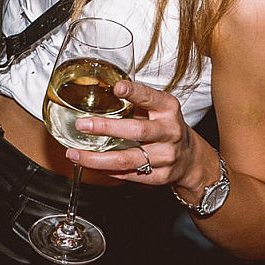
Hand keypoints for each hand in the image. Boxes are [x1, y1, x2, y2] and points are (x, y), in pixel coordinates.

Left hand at [67, 79, 209, 189]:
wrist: (189, 158)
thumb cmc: (165, 126)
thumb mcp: (158, 108)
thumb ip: (135, 101)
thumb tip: (100, 91)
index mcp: (168, 109)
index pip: (151, 98)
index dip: (134, 93)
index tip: (117, 88)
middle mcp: (169, 132)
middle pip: (137, 131)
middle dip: (106, 128)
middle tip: (82, 124)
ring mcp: (165, 157)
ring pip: (127, 160)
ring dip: (97, 159)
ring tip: (74, 154)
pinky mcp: (160, 177)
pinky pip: (128, 175)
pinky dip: (106, 171)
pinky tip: (90, 166)